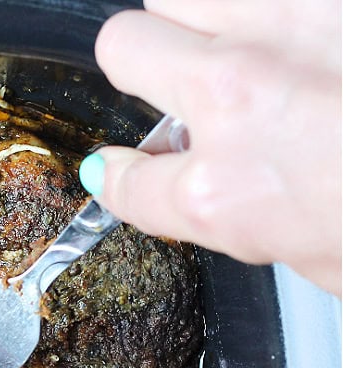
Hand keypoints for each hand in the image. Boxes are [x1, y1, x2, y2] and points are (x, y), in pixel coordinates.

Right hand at [79, 0, 340, 293]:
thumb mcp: (324, 265)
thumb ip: (261, 229)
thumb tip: (249, 207)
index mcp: (222, 191)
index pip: (123, 180)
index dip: (123, 177)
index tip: (127, 172)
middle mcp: (236, 98)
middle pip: (124, 40)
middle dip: (144, 61)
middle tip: (177, 81)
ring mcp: (288, 28)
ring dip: (201, 20)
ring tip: (239, 45)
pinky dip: (275, 14)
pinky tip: (298, 35)